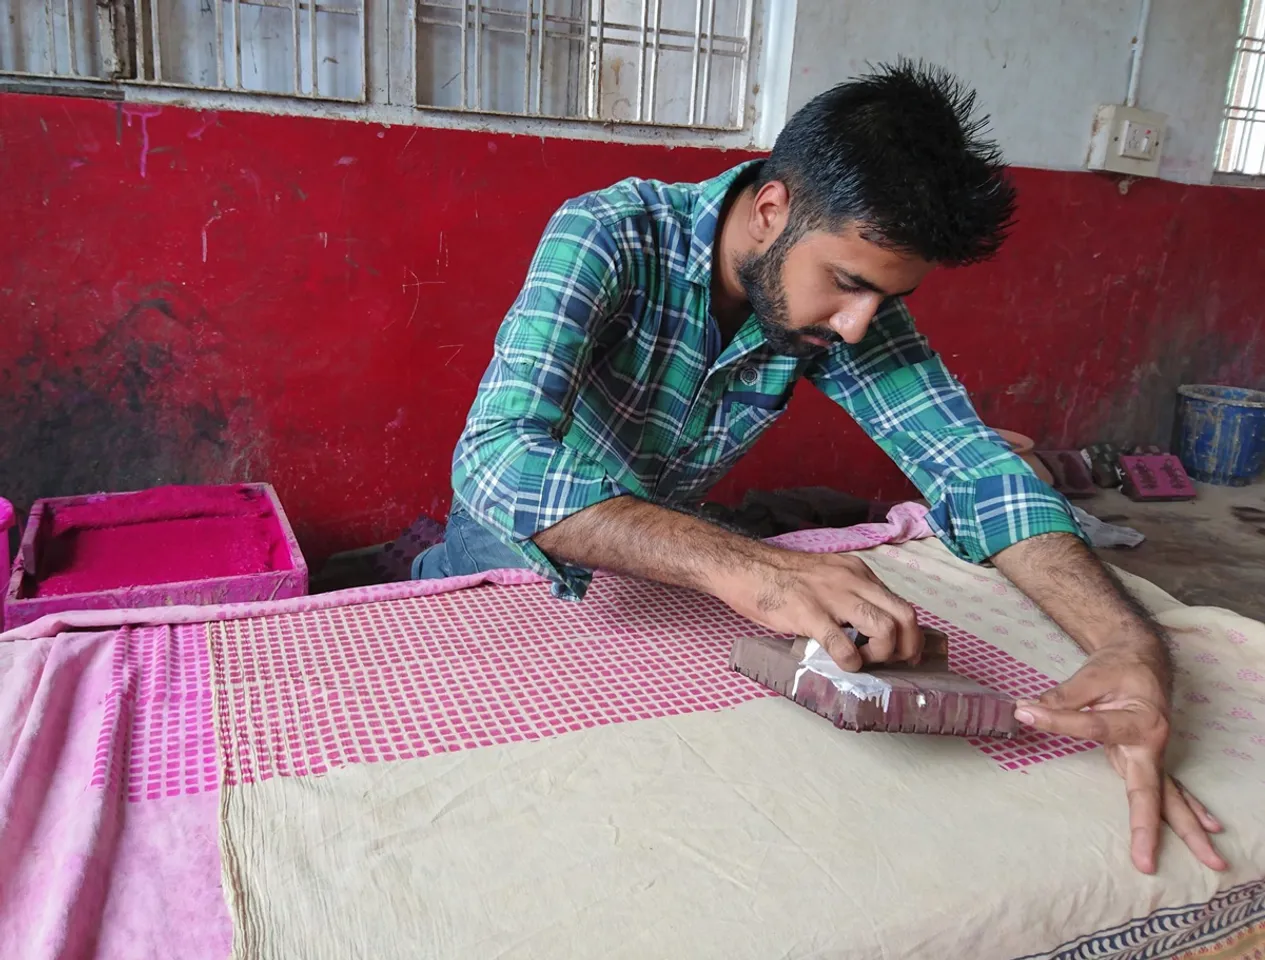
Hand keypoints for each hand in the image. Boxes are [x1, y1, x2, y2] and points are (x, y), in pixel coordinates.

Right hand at [711, 547, 923, 670]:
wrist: (743, 567)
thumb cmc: (780, 577)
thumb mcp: (826, 577)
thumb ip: (849, 596)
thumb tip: (867, 629)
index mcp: (857, 572)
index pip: (900, 602)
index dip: (909, 633)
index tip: (901, 651)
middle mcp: (853, 580)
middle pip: (905, 615)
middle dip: (908, 646)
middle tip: (895, 663)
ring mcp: (833, 596)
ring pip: (885, 628)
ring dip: (882, 655)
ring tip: (863, 662)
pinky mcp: (810, 613)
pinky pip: (843, 645)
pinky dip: (851, 662)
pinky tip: (842, 664)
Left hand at [1013, 644, 1226, 873]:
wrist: (1142, 659)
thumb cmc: (1117, 667)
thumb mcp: (1090, 674)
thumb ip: (1062, 696)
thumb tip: (1026, 709)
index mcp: (1138, 717)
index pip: (1094, 727)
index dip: (1058, 721)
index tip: (1025, 712)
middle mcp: (1152, 742)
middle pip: (1150, 790)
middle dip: (1148, 826)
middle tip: (1145, 860)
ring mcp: (1154, 755)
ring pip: (1170, 798)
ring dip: (1187, 831)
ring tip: (1210, 861)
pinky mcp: (1149, 761)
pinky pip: (1171, 791)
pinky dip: (1187, 812)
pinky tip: (1205, 831)